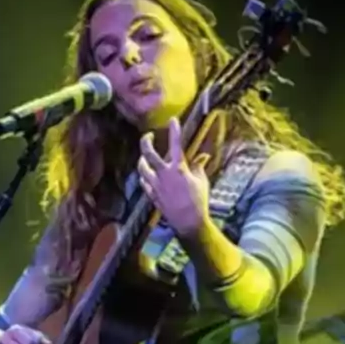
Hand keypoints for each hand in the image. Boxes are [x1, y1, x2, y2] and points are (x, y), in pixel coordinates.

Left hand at [137, 116, 210, 238]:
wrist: (188, 222)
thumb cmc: (199, 201)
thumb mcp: (202, 181)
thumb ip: (199, 166)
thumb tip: (202, 156)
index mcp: (178, 168)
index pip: (176, 144)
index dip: (174, 131)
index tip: (173, 120)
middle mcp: (164, 174)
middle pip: (148, 153)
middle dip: (145, 141)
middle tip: (147, 136)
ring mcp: (156, 185)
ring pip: (142, 168)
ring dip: (142, 160)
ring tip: (144, 157)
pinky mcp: (152, 195)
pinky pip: (143, 182)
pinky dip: (144, 177)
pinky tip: (145, 175)